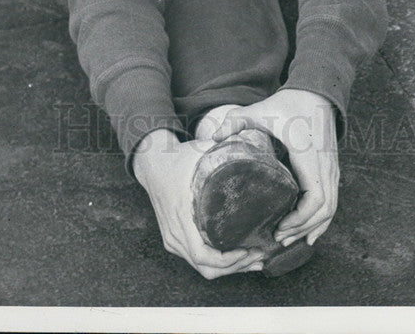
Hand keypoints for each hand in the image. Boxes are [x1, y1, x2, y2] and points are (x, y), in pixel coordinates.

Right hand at [132, 129, 266, 278]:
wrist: (153, 164)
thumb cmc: (179, 158)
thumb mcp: (201, 152)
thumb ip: (227, 149)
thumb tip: (257, 146)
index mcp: (182, 215)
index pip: (203, 254)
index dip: (228, 260)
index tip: (249, 250)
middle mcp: (175, 233)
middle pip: (206, 268)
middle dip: (237, 267)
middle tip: (261, 256)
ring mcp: (173, 239)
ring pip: (202, 268)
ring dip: (230, 268)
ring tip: (255, 259)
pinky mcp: (174, 240)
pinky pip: (196, 260)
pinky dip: (218, 264)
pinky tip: (237, 257)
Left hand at [211, 89, 338, 246]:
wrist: (316, 92)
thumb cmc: (287, 104)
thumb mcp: (261, 110)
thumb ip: (235, 121)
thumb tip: (212, 139)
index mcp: (308, 154)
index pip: (315, 196)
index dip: (300, 218)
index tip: (279, 226)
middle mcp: (325, 164)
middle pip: (324, 209)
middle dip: (302, 228)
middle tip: (277, 238)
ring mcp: (332, 168)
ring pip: (331, 207)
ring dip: (312, 226)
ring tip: (288, 238)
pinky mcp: (332, 169)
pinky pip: (333, 200)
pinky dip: (322, 219)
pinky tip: (309, 232)